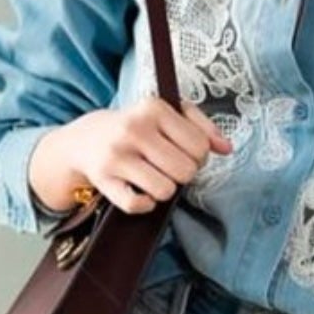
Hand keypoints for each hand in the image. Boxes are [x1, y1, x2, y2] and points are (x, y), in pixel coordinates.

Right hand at [30, 97, 232, 215]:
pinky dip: (144, 204)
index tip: (182, 152)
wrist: (86, 139)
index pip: (200, 146)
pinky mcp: (104, 180)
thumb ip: (202, 127)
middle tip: (168, 166)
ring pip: (166, 190)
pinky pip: (139, 205)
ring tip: (153, 175)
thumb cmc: (135, 127)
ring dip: (164, 189)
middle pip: (186, 171)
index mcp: (154, 109)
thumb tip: (227, 148)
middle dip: (182, 174)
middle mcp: (134, 129)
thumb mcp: (167, 115)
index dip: (197, 156)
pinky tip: (139, 190)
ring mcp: (117, 156)